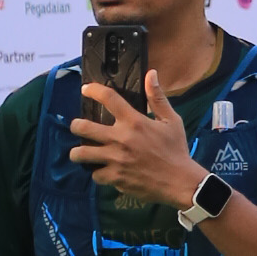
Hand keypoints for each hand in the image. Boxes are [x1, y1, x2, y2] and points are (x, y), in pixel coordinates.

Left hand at [68, 75, 197, 210]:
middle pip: (83, 128)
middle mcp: (120, 138)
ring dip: (78, 153)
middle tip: (77, 127)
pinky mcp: (115, 177)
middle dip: (75, 126)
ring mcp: (115, 159)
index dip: (93, 90)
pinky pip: (95, 174)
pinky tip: (102, 171)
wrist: (180, 182)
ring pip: (81, 154)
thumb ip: (157, 98)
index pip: (108, 98)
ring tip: (80, 153)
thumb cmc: (176, 149)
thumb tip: (151, 73)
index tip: (85, 89)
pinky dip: (97, 173)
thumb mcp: (171, 121)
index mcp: (134, 121)